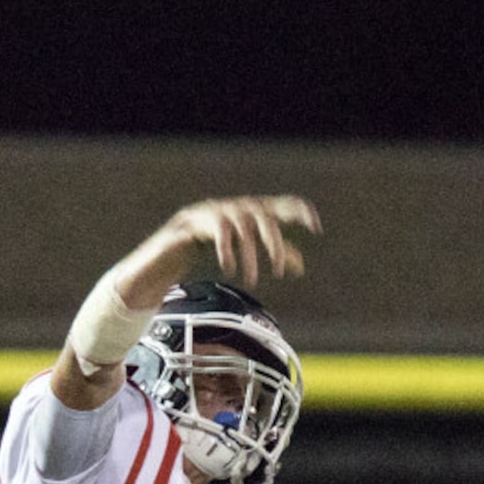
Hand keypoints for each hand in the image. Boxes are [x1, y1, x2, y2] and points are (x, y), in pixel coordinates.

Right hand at [160, 195, 320, 288]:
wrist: (168, 246)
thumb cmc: (212, 245)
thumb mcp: (245, 249)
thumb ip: (271, 253)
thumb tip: (301, 266)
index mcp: (251, 211)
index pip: (281, 204)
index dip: (299, 211)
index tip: (315, 227)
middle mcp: (236, 207)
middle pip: (263, 218)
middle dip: (273, 245)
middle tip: (277, 271)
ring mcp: (216, 212)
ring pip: (242, 229)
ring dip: (249, 256)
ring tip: (250, 280)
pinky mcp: (198, 222)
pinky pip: (219, 233)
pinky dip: (227, 252)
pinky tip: (229, 269)